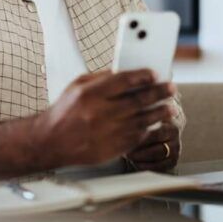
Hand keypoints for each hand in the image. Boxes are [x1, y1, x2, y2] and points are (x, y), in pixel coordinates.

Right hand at [35, 69, 176, 167]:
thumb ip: (101, 78)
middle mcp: (101, 113)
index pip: (125, 80)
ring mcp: (108, 132)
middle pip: (139, 100)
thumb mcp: (77, 86)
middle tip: (170, 88)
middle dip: (159, 93)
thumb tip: (126, 73)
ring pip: (142, 120)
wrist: (51, 141)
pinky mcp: (112, 148)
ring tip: (170, 108)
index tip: (155, 74)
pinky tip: (153, 124)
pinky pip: (136, 137)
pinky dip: (147, 129)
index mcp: (91, 94)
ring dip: (160, 113)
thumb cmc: (64, 112)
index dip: (143, 76)